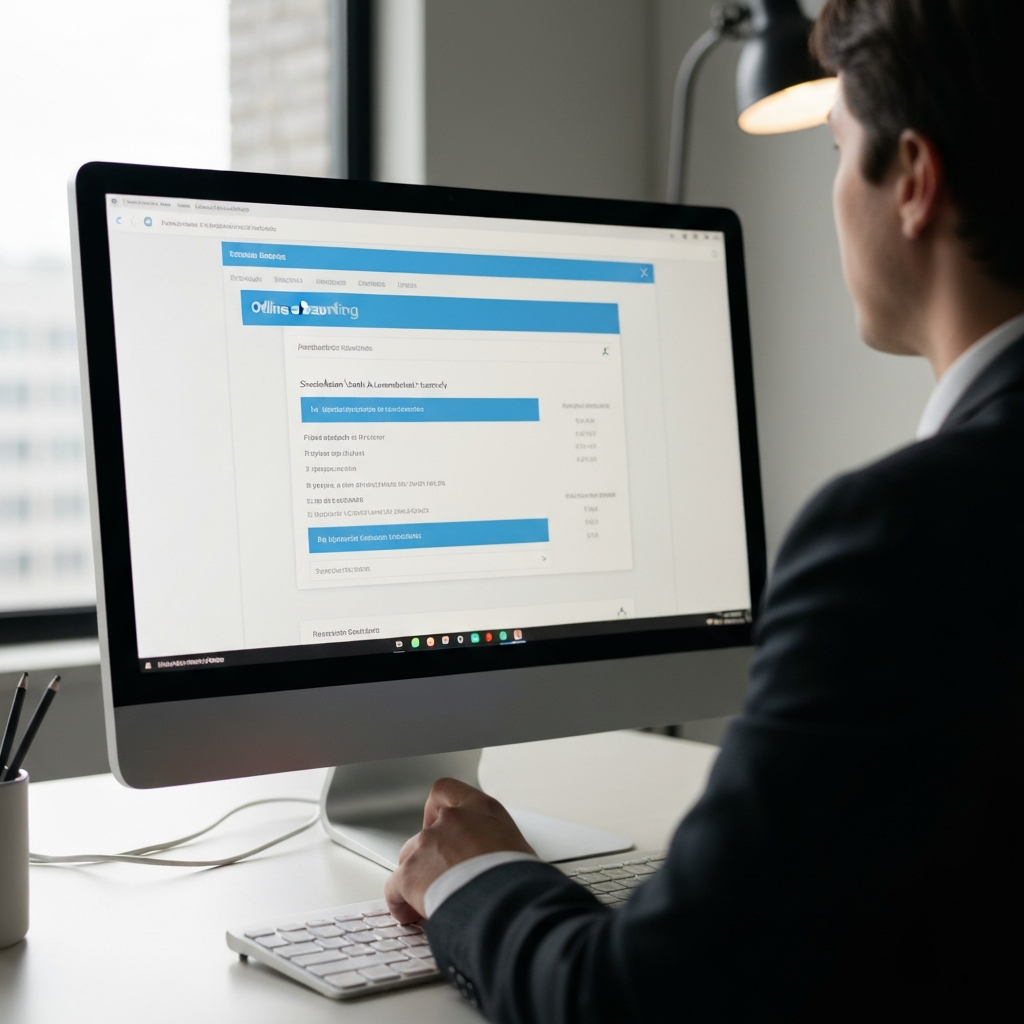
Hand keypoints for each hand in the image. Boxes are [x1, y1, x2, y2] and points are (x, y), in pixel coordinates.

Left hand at [384, 777, 534, 923]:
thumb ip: (499, 848)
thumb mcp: (519, 851)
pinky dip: (400, 903)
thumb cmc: (523, 883)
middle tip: (443, 881)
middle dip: (430, 857)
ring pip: (409, 860)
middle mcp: (452, 819)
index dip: (436, 809)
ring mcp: (428, 844)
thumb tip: (501, 869)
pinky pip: (394, 888)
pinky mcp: (410, 873)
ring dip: (418, 879)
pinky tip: (411, 917)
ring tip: (431, 903)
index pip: (446, 791)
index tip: (437, 824)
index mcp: (482, 809)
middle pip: (426, 833)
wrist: (508, 905)